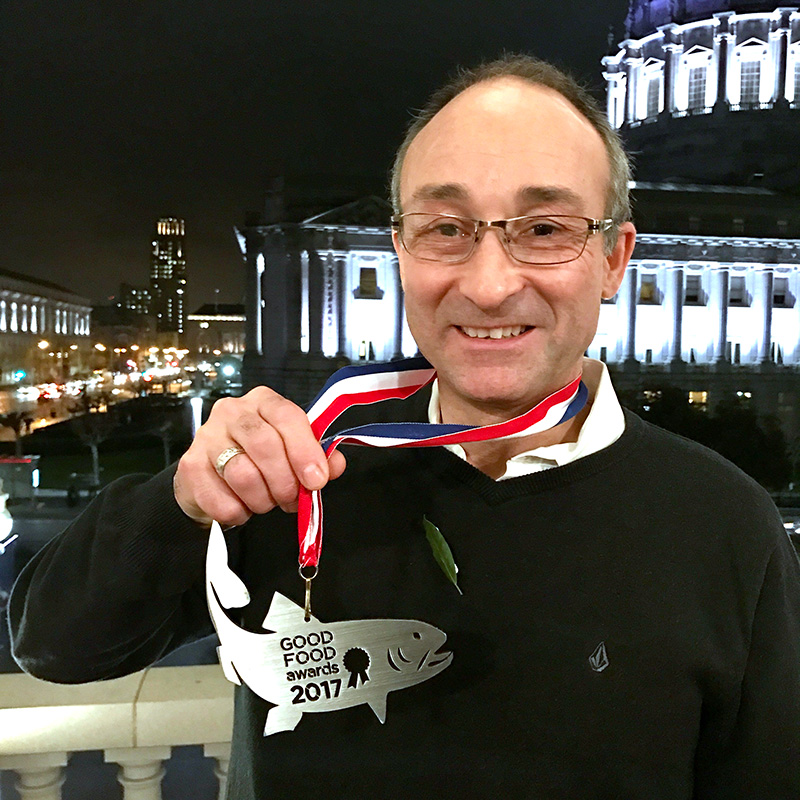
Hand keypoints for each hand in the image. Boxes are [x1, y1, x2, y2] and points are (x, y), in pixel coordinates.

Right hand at [174, 387, 345, 527]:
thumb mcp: (292, 451)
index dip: (304, 450)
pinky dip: (238, 512)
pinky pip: (221, 500)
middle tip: (291, 500)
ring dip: (262, 499)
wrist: (211, 476)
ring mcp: (207, 436)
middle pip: (264, 444)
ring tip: (266, 502)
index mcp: (264, 401)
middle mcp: (233, 411)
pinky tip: (242, 507)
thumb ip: (317, 456)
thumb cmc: (258, 459)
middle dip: (284, 481)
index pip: (287, 416)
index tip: (316, 480)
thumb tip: (335, 465)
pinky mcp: (190, 466)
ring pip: (242, 474)